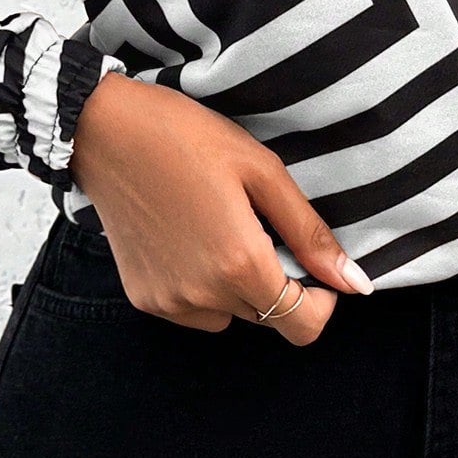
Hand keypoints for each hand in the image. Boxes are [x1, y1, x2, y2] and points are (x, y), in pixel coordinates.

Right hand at [69, 72, 372, 343]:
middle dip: (277, 281)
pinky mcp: (143, 297)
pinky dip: (202, 285)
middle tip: (257, 225)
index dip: (321, 301)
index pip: (303, 326)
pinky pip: (193, 310)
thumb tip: (354, 281)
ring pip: (230, 315)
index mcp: (239, 264)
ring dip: (238, 286)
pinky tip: (189, 237)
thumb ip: (309, 233)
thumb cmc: (184, 138)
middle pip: (268, 317)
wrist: (103, 131)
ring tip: (219, 227)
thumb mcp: (261, 171)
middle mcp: (202, 296)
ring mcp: (168, 301)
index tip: (312, 266)